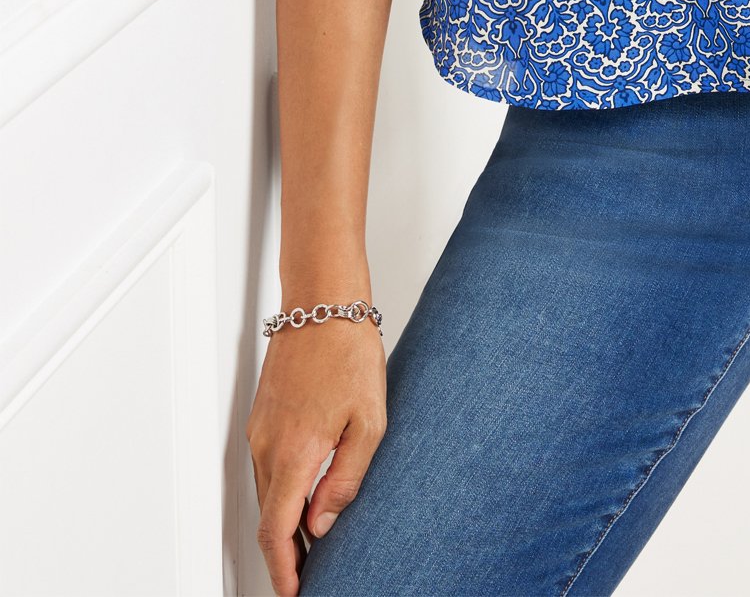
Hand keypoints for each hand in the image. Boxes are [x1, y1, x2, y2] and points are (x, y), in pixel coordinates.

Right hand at [246, 318, 387, 594]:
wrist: (322, 300)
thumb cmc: (349, 349)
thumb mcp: (369, 420)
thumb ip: (346, 477)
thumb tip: (322, 522)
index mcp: (295, 451)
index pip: (277, 532)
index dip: (284, 571)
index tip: (295, 592)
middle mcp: (267, 445)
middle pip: (269, 518)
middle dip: (287, 553)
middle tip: (312, 574)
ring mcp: (260, 430)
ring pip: (266, 494)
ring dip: (284, 522)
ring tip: (314, 543)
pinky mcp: (262, 417)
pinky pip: (266, 468)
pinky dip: (281, 492)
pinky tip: (304, 494)